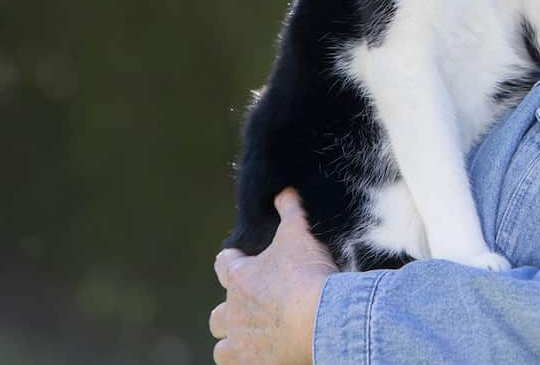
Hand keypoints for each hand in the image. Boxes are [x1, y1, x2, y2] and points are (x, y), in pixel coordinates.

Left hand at [210, 189, 337, 364]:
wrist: (320, 319)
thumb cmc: (307, 274)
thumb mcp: (300, 235)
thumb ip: (290, 211)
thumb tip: (284, 191)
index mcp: (239, 278)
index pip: (223, 265)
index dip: (233, 262)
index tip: (241, 262)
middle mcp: (233, 312)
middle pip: (218, 314)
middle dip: (231, 312)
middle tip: (255, 310)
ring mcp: (240, 342)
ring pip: (223, 347)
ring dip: (234, 343)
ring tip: (254, 340)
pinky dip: (248, 362)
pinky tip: (265, 357)